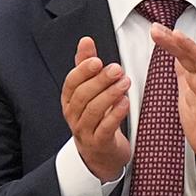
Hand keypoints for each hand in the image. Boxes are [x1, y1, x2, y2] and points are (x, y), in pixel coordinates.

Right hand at [61, 36, 133, 180]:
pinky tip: (125, 102)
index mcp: (70, 101)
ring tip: (125, 82)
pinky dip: (115, 114)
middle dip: (100, 80)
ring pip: (93, 110)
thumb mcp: (90, 91)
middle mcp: (73, 115)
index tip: (97, 60)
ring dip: (110, 94)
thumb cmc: (96, 119)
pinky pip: (105, 128)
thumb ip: (87, 66)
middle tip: (117, 69)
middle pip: (83, 95)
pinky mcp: (99, 143)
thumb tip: (85, 41)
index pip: (71, 83)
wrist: (101, 155)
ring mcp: (84, 131)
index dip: (83, 71)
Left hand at [149, 26, 195, 171]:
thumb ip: (183, 79)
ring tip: (177, 34)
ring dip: (188, 47)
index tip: (155, 31)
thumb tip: (175, 61)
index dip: (168, 43)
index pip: (180, 56)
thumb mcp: (186, 99)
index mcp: (195, 81)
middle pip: (188, 55)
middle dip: (172, 41)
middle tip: (157, 29)